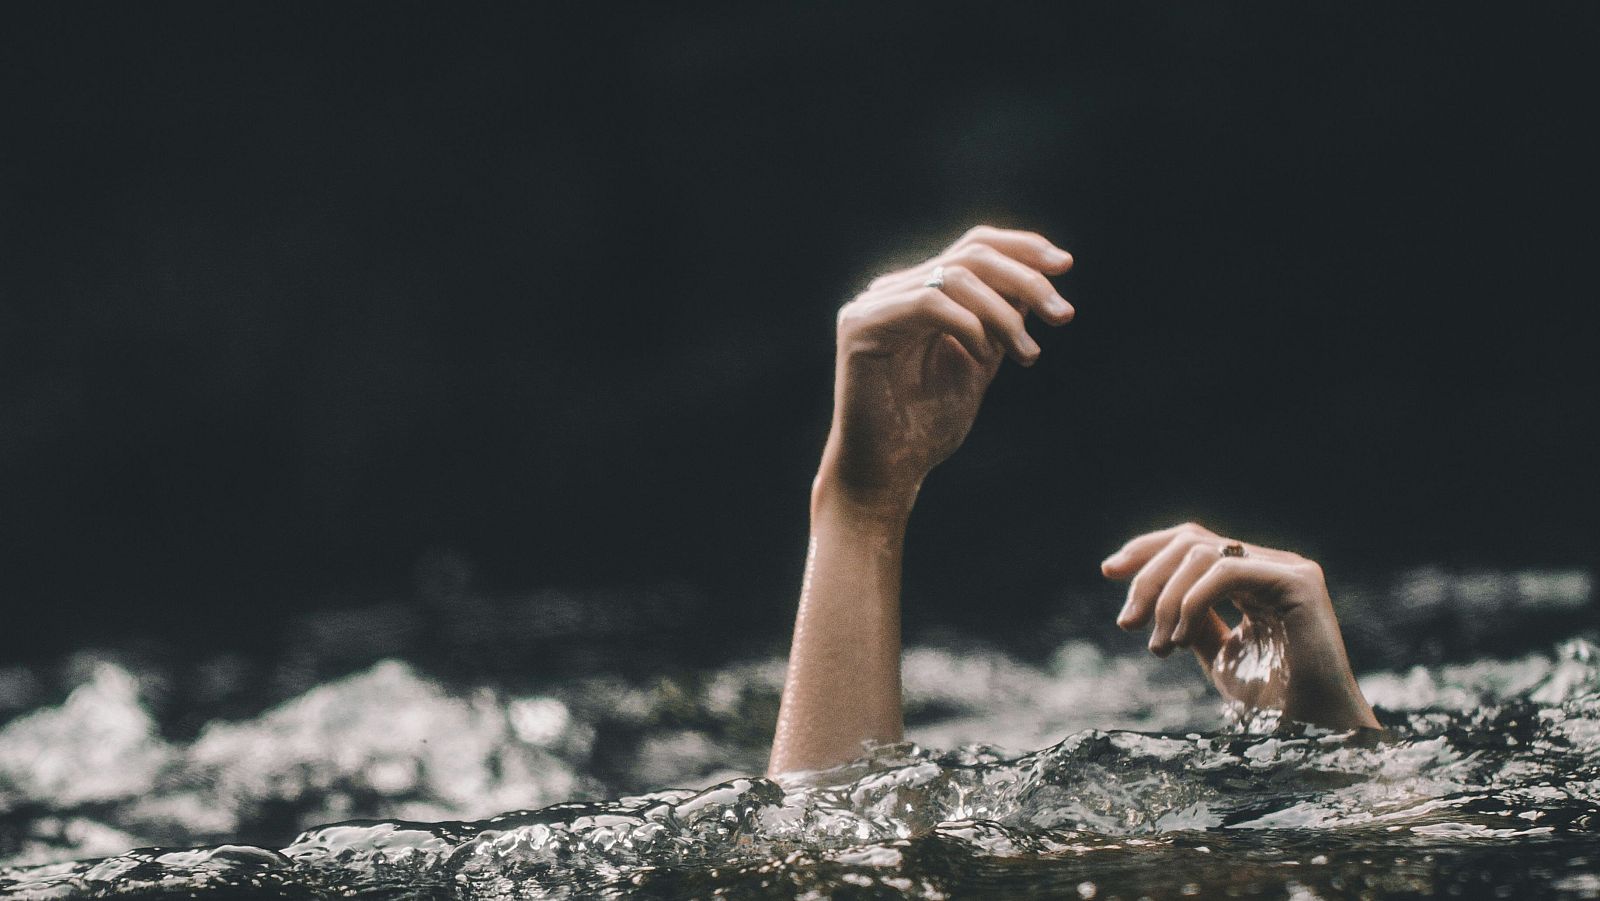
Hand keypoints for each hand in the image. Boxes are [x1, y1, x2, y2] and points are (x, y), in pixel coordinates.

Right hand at [819, 226, 1074, 512]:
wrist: (887, 473)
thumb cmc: (927, 427)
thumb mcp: (980, 362)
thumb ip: (1001, 320)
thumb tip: (1038, 277)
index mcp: (918, 294)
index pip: (974, 247)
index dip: (1022, 248)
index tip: (1066, 265)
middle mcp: (892, 291)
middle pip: (971, 253)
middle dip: (1027, 279)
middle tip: (1064, 315)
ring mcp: (873, 305)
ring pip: (955, 275)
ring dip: (1005, 314)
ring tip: (1027, 356)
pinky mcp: (860, 325)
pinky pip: (929, 304)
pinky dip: (969, 325)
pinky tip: (983, 357)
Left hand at [1102, 523, 1379, 729]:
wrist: (1314, 735)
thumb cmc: (1272, 704)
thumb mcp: (1219, 655)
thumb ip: (1194, 622)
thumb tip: (1154, 601)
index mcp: (1254, 579)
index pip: (1193, 544)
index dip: (1147, 551)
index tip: (1109, 572)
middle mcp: (1272, 566)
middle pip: (1191, 541)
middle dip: (1147, 577)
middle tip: (1126, 623)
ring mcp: (1288, 571)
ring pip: (1202, 553)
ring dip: (1165, 599)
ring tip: (1159, 646)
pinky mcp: (1297, 583)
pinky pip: (1226, 572)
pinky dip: (1190, 601)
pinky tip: (1180, 639)